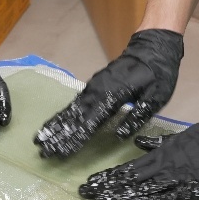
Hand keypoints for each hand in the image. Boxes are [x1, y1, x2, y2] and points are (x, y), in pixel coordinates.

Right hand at [35, 29, 183, 157]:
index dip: (76, 139)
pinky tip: (55, 123)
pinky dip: (63, 114)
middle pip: (75, 117)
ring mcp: (94, 86)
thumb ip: (138, 116)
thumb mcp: (157, 96)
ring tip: (40, 139)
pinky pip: (75, 102)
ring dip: (56, 125)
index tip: (61, 153)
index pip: (91, 123)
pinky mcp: (94, 84)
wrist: (152, 46)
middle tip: (43, 152)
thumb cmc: (158, 72)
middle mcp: (99, 91)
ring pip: (71, 109)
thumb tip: (120, 135)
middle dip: (58, 136)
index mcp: (114, 96)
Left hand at [78, 107, 198, 199]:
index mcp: (166, 153)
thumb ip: (161, 143)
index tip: (91, 183)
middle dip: (107, 188)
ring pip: (145, 190)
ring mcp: (181, 179)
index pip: (130, 168)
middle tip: (85, 194)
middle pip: (131, 180)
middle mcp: (169, 167)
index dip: (109, 177)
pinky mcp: (196, 190)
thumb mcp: (184, 136)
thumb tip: (139, 144)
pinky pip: (169, 199)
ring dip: (122, 197)